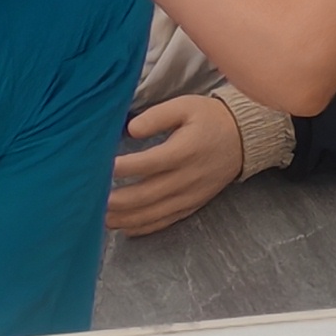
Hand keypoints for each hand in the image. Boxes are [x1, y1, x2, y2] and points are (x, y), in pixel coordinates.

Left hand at [108, 96, 247, 234]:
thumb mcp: (185, 106)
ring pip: (153, 213)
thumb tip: (130, 130)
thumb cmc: (210, 118)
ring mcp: (189, 195)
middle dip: (117, 201)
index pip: (148, 164)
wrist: (244, 139)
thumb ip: (156, 116)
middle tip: (92, 201)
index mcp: (183, 152)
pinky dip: (145, 227)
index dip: (124, 168)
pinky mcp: (192, 205)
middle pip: (146, 195)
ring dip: (126, 218)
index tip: (101, 168)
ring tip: (101, 218)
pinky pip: (166, 221)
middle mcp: (186, 178)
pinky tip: (126, 228)